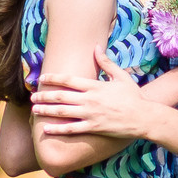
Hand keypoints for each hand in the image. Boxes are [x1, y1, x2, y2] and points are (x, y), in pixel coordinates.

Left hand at [31, 53, 152, 138]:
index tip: (42, 77)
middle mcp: (90, 100)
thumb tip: (97, 47)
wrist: (144, 117)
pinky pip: (72, 129)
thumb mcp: (122, 76)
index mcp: (95, 86)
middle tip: (32, 96)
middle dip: (45, 95)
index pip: (69, 80)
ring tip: (35, 109)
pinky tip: (46, 129)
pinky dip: (58, 129)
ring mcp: (91, 115)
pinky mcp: (94, 128)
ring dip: (46, 110)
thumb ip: (106, 62)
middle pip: (61, 96)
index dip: (53, 78)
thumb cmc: (134, 97)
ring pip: (63, 112)